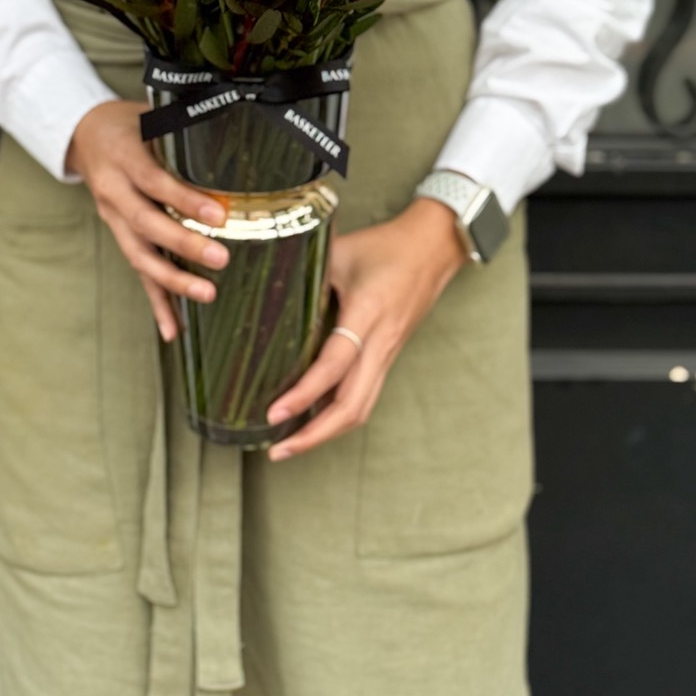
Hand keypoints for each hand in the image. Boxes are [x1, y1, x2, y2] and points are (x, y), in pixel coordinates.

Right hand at [67, 100, 227, 340]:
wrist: (84, 133)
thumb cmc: (127, 122)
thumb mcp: (150, 115)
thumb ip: (183, 131)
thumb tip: (238, 133)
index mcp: (123, 157)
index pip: (154, 181)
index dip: (184, 200)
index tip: (218, 215)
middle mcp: (113, 192)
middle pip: (146, 224)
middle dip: (183, 245)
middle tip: (221, 259)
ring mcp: (113, 218)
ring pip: (140, 254)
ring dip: (172, 280)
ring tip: (206, 295)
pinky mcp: (120, 235)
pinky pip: (138, 272)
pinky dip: (156, 302)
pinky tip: (173, 329)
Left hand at [264, 197, 468, 459]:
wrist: (433, 247)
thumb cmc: (384, 246)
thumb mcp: (339, 251)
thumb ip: (306, 275)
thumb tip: (263, 295)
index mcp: (367, 314)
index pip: (334, 365)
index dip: (304, 393)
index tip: (275, 412)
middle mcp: (380, 342)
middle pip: (352, 405)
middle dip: (314, 434)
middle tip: (278, 449)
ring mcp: (388, 353)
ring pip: (362, 407)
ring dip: (327, 432)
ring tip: (291, 445)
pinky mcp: (390, 356)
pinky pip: (366, 395)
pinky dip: (340, 414)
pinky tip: (315, 419)